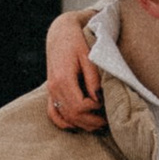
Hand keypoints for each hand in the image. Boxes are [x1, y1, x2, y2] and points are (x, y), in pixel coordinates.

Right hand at [44, 12, 105, 132]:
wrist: (60, 33)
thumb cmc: (77, 42)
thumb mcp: (88, 57)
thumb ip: (92, 79)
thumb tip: (98, 99)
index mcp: (63, 79)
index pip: (78, 106)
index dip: (94, 109)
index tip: (105, 103)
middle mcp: (54, 88)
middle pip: (72, 115)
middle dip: (91, 121)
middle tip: (107, 121)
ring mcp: (51, 91)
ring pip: (64, 118)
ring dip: (81, 124)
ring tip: (98, 124)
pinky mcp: (51, 92)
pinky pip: (53, 113)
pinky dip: (64, 122)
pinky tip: (76, 125)